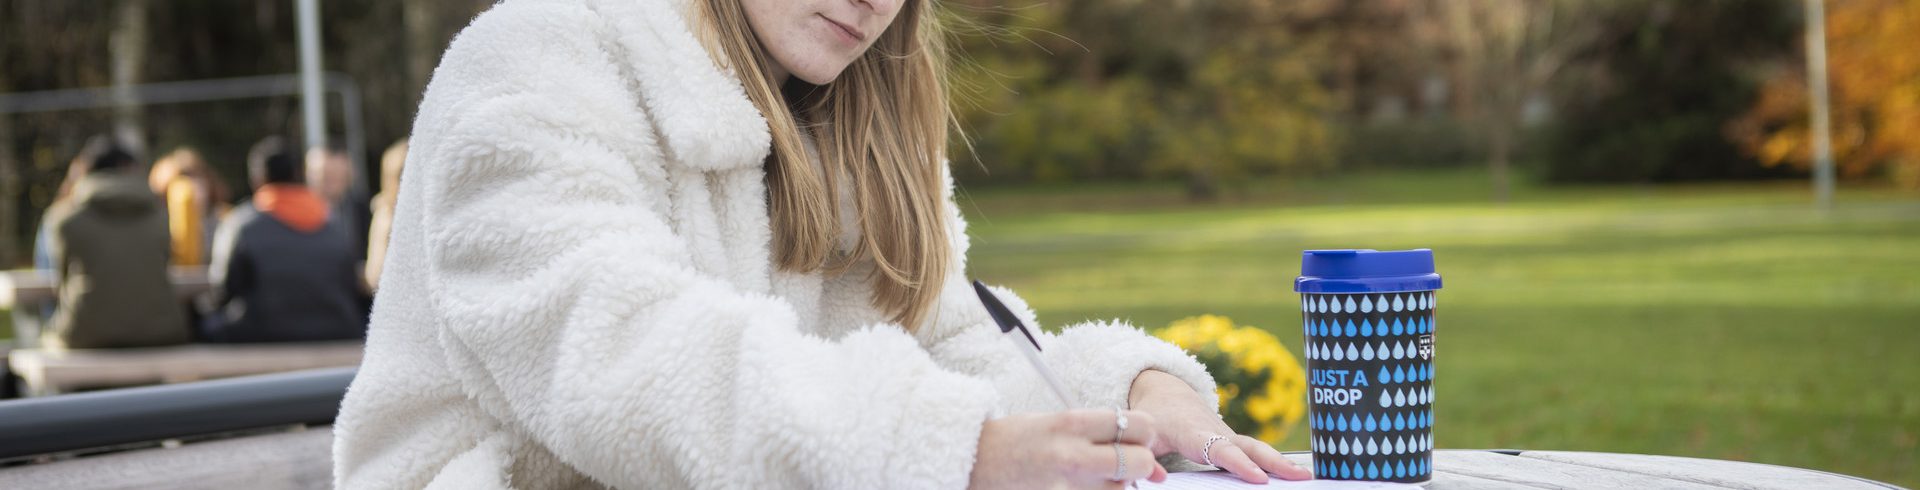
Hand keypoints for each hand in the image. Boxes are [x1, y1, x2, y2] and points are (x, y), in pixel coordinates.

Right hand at [970, 409, 1169, 489]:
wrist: (971, 462)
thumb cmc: (1019, 440)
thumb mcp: (1059, 424)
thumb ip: (1106, 439)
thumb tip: (1159, 473)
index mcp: (1070, 423)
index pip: (1138, 423)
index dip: (1144, 432)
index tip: (1134, 437)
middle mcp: (1072, 456)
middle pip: (1141, 461)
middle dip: (1141, 463)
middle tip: (1123, 461)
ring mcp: (1067, 488)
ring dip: (1116, 484)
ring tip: (1089, 475)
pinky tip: (1082, 486)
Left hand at [1129, 370, 1313, 482]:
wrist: (1166, 393)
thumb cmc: (1153, 418)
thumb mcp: (1142, 434)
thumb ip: (1145, 457)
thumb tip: (1155, 478)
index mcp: (1192, 431)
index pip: (1218, 449)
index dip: (1238, 463)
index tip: (1259, 477)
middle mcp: (1216, 431)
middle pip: (1249, 446)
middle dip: (1275, 461)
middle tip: (1300, 476)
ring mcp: (1228, 436)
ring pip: (1258, 448)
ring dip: (1282, 462)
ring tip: (1307, 476)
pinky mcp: (1234, 441)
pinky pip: (1257, 452)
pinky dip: (1276, 462)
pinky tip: (1294, 475)